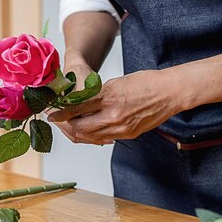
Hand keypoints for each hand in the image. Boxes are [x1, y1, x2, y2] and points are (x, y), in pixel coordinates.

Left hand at [48, 69, 189, 144]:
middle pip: (80, 128)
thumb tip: (81, 103)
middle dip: (67, 126)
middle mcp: (114, 116)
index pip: (77, 109)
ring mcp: (122, 128)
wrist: (169, 93)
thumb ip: (98, 94)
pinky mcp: (129, 135)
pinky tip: (91, 131)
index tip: (52, 114)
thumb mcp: (116, 82)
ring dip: (79, 133)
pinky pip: (105, 138)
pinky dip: (95, 136)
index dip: (61, 113)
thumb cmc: (147, 83)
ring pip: (91, 137)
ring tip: (72, 127)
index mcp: (109, 98)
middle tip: (60, 122)